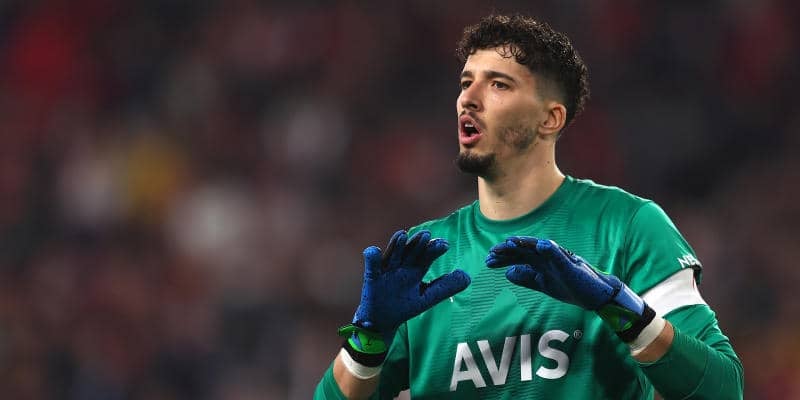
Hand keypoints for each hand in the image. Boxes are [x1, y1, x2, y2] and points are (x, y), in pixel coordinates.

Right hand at [344, 230, 470, 349]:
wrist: (382, 322)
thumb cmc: (405, 307)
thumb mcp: (427, 298)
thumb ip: (445, 288)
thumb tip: (467, 276)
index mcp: (416, 269)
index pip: (427, 256)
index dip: (434, 249)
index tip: (444, 244)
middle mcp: (402, 266)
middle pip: (410, 252)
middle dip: (418, 244)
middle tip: (427, 235)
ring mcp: (387, 270)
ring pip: (393, 254)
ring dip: (397, 245)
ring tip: (403, 235)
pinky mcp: (372, 278)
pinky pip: (371, 266)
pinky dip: (371, 258)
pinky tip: (374, 251)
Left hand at [485, 237, 654, 341]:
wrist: (595, 295)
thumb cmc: (570, 287)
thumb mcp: (543, 285)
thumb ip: (526, 279)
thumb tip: (507, 273)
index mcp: (540, 263)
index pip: (517, 257)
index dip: (502, 258)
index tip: (488, 261)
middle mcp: (547, 257)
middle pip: (523, 251)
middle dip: (507, 251)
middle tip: (490, 253)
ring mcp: (559, 259)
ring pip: (538, 248)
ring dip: (523, 244)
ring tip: (509, 243)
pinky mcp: (570, 263)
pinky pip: (559, 254)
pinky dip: (549, 249)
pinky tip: (539, 245)